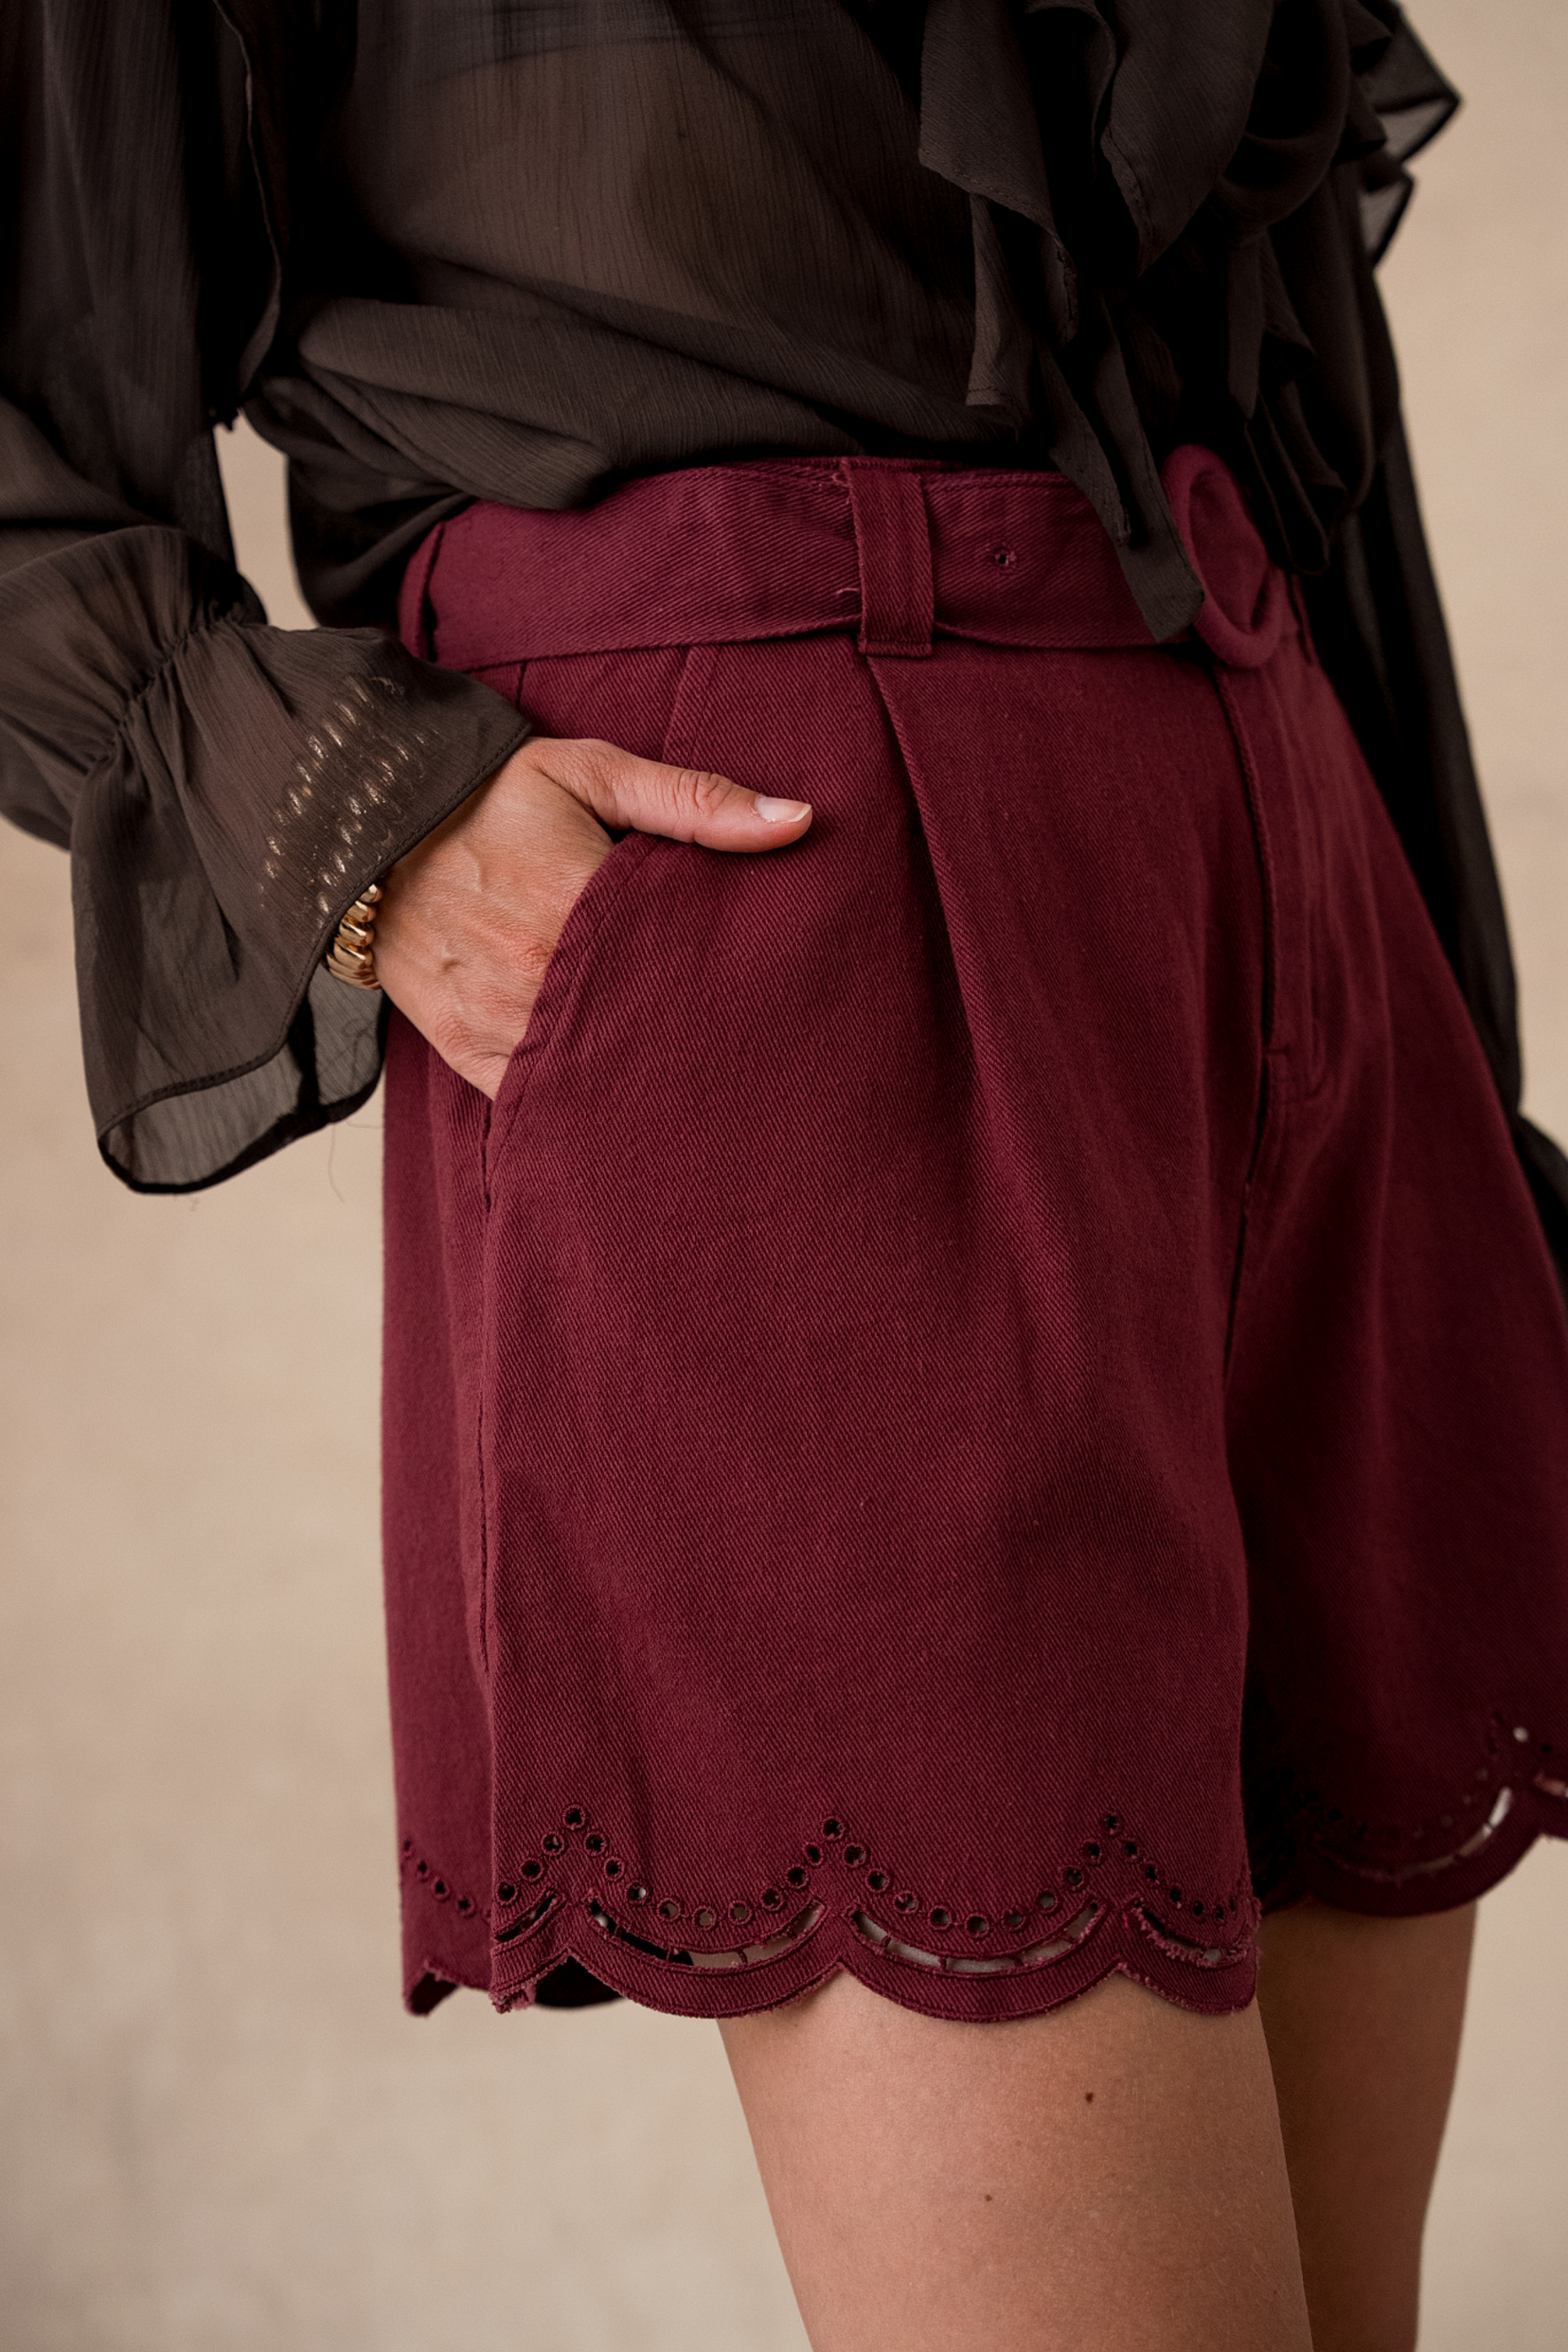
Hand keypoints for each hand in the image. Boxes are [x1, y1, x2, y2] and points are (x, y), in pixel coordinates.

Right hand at [373, 735, 811, 1097]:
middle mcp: (531, 974)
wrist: (366, 828)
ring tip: (688, 1075)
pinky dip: (571, 1097)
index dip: (721, 985)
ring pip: (587, 1074)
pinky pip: (531, 1096)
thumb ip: (695, 800)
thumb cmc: (492, 795)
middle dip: (686, 1039)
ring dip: (633, 1074)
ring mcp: (494, 1019)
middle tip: (745, 1050)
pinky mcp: (465, 1048)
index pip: (676, 967)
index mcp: (573, 904)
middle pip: (638, 1030)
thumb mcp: (591, 772)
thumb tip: (797, 823)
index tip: (761, 996)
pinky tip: (616, 1094)